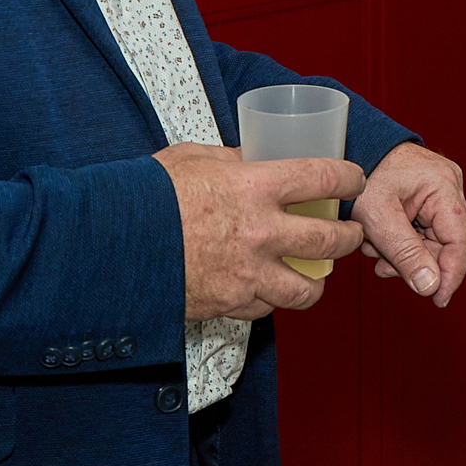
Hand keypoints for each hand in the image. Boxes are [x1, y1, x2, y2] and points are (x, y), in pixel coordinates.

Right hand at [158, 141, 364, 320]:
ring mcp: (247, 272)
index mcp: (255, 187)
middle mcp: (260, 232)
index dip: (349, 178)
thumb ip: (232, 159)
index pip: (324, 178)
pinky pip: (264, 308)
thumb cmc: (147, 196)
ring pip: (306, 289)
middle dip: (349, 236)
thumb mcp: (194, 158)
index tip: (355, 180)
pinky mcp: (228, 302)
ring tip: (319, 275)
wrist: (110, 244)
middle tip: (351, 232)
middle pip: (329, 240)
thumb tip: (254, 157)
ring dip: (318, 282)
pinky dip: (270, 300)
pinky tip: (268, 290)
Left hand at [355, 142, 465, 307]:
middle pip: (444, 243)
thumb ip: (405, 253)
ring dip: (403, 253)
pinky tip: (380, 240)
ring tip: (375, 248)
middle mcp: (449, 186)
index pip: (460, 241)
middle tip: (384, 267)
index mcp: (443, 186)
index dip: (451, 274)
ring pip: (431, 240)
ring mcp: (440, 191)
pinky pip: (422, 231)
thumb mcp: (378, 218)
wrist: (350, 147)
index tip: (437, 299)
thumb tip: (431, 286)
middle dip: (414, 262)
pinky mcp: (427, 197)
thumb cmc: (362, 175)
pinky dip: (401, 242)